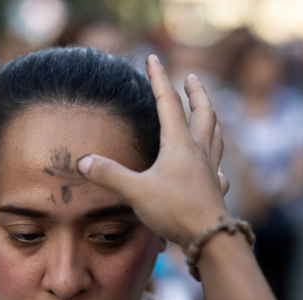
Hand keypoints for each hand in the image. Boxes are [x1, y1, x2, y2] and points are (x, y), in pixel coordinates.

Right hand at [77, 55, 228, 247]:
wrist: (210, 238)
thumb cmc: (175, 211)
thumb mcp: (136, 191)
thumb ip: (109, 174)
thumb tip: (83, 161)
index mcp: (179, 144)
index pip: (168, 103)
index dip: (159, 79)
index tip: (153, 58)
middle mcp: (198, 152)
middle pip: (203, 113)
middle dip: (196, 92)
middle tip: (192, 78)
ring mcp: (211, 170)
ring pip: (215, 136)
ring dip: (210, 119)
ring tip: (207, 112)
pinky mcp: (216, 190)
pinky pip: (219, 169)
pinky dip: (216, 161)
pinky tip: (216, 168)